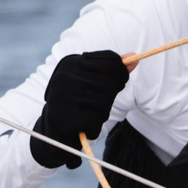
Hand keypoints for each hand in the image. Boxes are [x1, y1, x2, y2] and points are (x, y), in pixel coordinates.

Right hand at [31, 50, 128, 166]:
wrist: (51, 130)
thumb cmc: (76, 102)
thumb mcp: (91, 82)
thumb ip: (112, 70)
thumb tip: (135, 57)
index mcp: (71, 62)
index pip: (111, 61)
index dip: (121, 74)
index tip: (118, 83)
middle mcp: (65, 75)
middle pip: (110, 83)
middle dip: (110, 97)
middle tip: (99, 105)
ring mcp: (63, 96)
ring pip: (104, 103)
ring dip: (102, 113)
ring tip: (89, 116)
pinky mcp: (65, 117)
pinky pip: (96, 120)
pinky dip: (94, 127)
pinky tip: (84, 126)